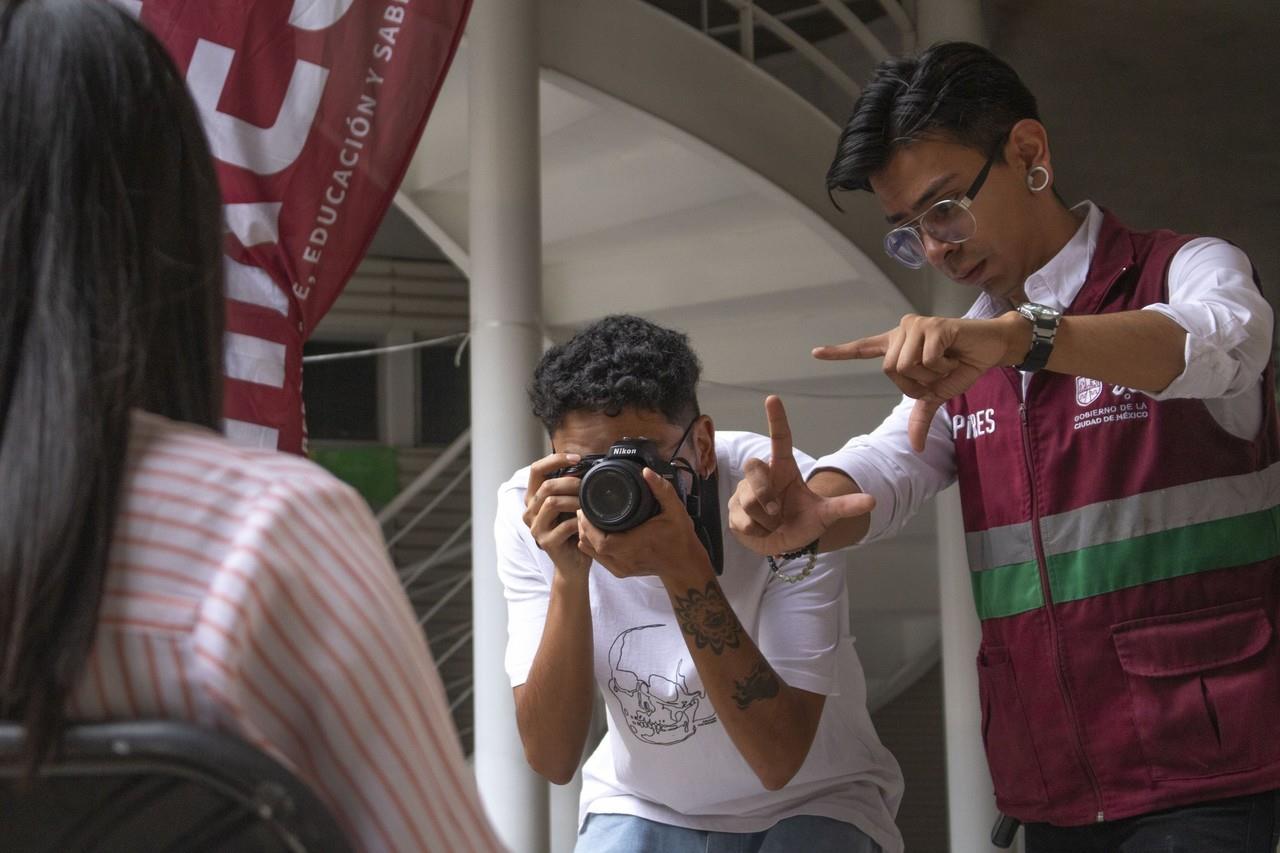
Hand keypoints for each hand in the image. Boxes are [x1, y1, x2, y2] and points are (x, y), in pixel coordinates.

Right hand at [523, 452, 590, 576]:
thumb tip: (585, 463)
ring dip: (575, 500)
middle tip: (588, 485)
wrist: (573, 563)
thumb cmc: (573, 530)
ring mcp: (535, 527)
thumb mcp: (570, 504)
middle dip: (571, 482)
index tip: (577, 458)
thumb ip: (569, 487)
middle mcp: (529, 511)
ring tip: (589, 504)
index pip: (536, 470)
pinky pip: (564, 525)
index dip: (555, 459)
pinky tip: (588, 522)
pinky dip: (580, 521)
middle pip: (546, 485)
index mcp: (533, 498)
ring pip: (552, 502)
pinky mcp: (545, 542)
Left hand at [576, 467, 711, 586]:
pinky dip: (592, 546)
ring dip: (586, 536)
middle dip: (583, 527)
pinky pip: (598, 559)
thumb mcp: (675, 510)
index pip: (599, 539)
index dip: (587, 525)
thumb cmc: (680, 538)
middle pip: (590, 545)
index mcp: (634, 545)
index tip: (585, 508)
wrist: (684, 564)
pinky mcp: (620, 571)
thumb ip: (662, 489)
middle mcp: (624, 560)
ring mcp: (621, 568)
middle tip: (583, 510)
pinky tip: (593, 534)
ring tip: (586, 520)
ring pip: (591, 553)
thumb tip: (646, 471)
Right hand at [728, 396, 874, 555]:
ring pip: (749, 501)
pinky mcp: (733, 511)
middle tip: (777, 513)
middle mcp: (762, 475)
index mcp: (783, 468)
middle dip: (765, 493)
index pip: (780, 439)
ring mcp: (744, 491)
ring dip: (766, 521)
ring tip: (773, 525)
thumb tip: (873, 500)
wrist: (783, 543)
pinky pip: (743, 520)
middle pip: (754, 468)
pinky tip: (760, 532)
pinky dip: (757, 532)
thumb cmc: (802, 521)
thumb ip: (844, 507)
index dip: (776, 419)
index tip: (773, 398)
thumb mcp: (825, 515)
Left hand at [814, 312, 1024, 451]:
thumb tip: (915, 447)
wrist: (991, 348)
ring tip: (946, 363)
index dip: (839, 353)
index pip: (863, 349)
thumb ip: (920, 415)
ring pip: (907, 366)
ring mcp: (915, 326)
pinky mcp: (932, 326)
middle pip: (891, 370)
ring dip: (931, 375)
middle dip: (917, 383)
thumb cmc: (961, 366)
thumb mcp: (937, 394)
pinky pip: (926, 360)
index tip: (815, 352)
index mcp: (897, 345)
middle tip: (938, 373)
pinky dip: (942, 367)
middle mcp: (902, 331)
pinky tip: (954, 355)